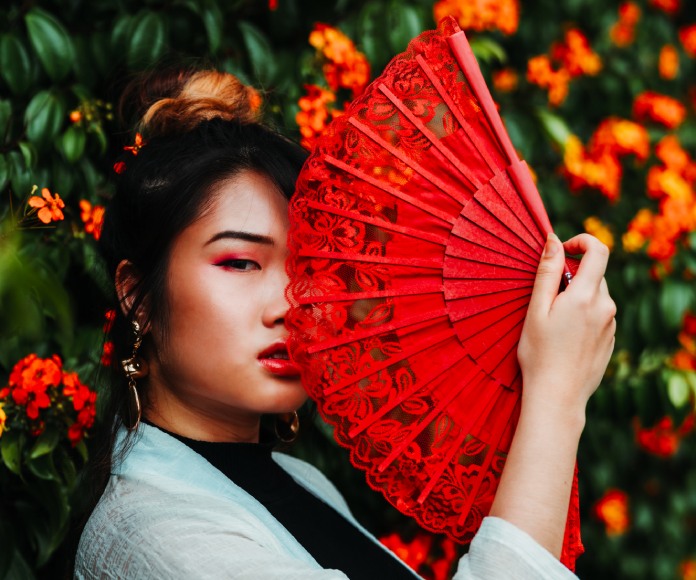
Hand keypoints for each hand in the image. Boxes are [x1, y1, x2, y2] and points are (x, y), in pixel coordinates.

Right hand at [517, 233, 615, 419]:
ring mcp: (610, 325)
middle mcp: (605, 307)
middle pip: (594, 274)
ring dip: (577, 297)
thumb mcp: (536, 310)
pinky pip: (599, 315)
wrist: (557, 396)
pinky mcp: (610, 339)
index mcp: (585, 297)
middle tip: (546, 298)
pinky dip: (583, 315)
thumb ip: (547, 272)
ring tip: (553, 323)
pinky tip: (564, 337)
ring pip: (596, 295)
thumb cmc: (539, 353)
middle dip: (572, 275)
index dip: (581, 241)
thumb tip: (554, 241)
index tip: (563, 249)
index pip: (598, 251)